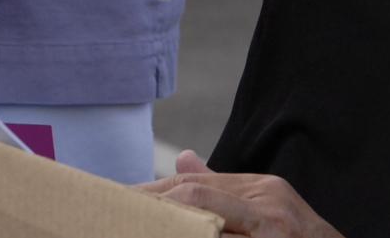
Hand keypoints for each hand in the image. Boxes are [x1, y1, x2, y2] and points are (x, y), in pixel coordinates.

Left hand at [137, 153, 342, 237]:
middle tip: (114, 215)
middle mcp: (269, 204)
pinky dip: (195, 235)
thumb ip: (223, 189)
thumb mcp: (266, 209)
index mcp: (262, 189)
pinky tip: (173, 234)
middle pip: (195, 199)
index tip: (119, 201)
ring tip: (131, 227)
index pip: (194, 187)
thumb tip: (183, 159)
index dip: (153, 194)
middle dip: (151, 208)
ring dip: (168, 228)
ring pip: (205, 224)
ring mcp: (274, 231)